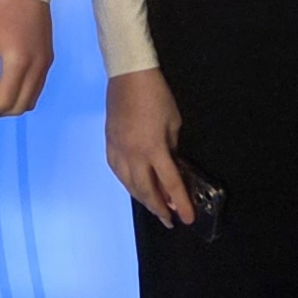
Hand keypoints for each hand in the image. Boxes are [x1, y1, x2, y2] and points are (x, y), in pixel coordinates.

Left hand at [0, 0, 53, 120]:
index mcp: (18, 62)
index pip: (2, 102)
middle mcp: (37, 67)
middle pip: (18, 107)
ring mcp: (45, 64)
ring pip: (30, 101)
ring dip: (9, 104)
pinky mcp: (48, 58)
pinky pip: (36, 88)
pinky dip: (19, 94)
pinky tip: (3, 83)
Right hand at [106, 67, 198, 224]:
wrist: (128, 76)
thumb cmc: (157, 96)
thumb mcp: (174, 122)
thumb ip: (171, 147)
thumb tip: (170, 165)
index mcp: (154, 149)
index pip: (170, 184)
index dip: (180, 203)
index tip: (187, 218)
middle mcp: (134, 155)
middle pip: (146, 191)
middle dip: (159, 208)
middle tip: (169, 220)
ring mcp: (118, 150)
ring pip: (129, 184)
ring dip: (142, 199)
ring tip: (153, 208)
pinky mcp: (110, 144)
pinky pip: (118, 172)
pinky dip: (127, 183)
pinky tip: (133, 187)